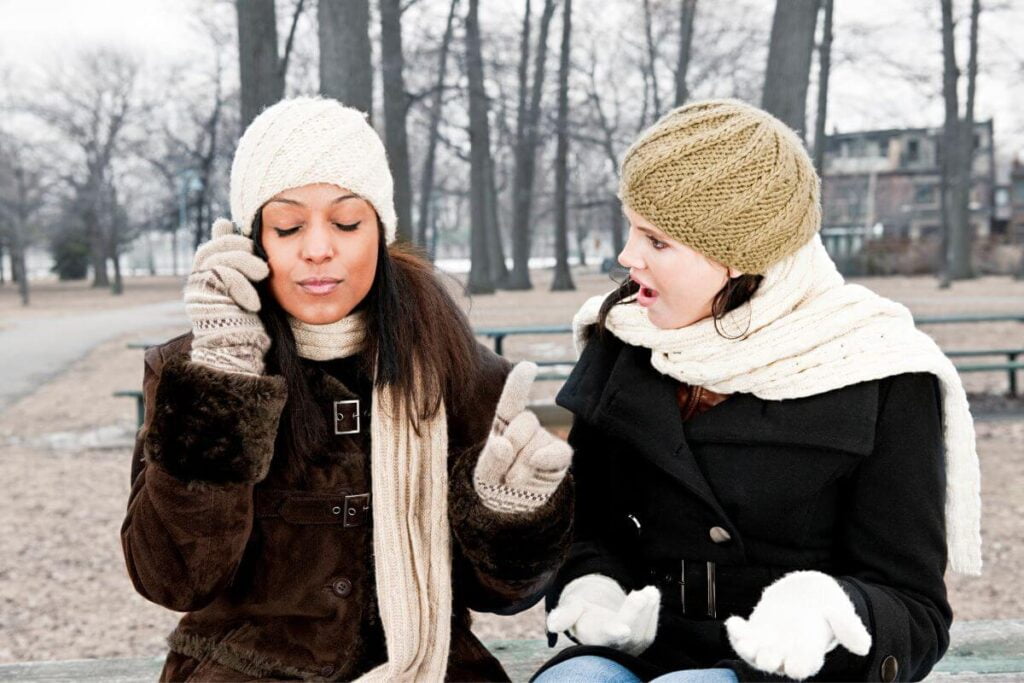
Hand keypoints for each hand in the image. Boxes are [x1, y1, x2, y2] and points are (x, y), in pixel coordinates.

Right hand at [185, 218, 271, 375]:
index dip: (222, 236)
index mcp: (208, 279)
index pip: (212, 248)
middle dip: (236, 245)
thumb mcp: (252, 292)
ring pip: (218, 259)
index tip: (233, 227)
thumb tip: (253, 248)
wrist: (239, 354)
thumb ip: (247, 271)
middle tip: (257, 256)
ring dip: (245, 261)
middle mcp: (198, 283)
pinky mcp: (203, 298)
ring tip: (263, 273)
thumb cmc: (250, 325)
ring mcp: (198, 290)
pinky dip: (243, 286)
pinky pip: (224, 276)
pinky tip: (254, 304)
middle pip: (212, 249)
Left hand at [473, 361, 571, 513]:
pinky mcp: (560, 456)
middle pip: (525, 422)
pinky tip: (537, 465)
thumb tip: (503, 444)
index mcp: (504, 425)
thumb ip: (491, 460)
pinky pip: (559, 451)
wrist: (511, 512)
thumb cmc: (493, 488)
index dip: (520, 383)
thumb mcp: (484, 476)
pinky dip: (547, 458)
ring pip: (538, 440)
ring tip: (513, 481)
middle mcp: (526, 428)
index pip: (512, 401)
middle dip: (513, 444)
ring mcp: (544, 440)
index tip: (528, 366)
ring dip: (523, 464)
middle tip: (503, 473)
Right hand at [546, 574, 660, 655]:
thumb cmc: (580, 610)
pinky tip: (652, 594)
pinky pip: (650, 632)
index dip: (614, 634)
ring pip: (642, 635)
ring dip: (649, 611)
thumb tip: (553, 623)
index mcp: (593, 638)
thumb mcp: (570, 606)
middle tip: (643, 592)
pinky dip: (653, 612)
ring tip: (650, 590)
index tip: (623, 629)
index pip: (605, 638)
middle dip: (637, 613)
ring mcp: (627, 649)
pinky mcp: (639, 644)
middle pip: (628, 636)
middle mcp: (611, 648)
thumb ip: (564, 614)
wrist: (593, 615)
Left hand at [725, 571, 871, 679]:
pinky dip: (736, 632)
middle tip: (767, 657)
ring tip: (744, 642)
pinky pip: (742, 637)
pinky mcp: (755, 631)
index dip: (799, 666)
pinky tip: (734, 623)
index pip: (805, 665)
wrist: (807, 592)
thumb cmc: (826, 604)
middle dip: (770, 661)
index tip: (795, 666)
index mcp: (810, 652)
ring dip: (747, 650)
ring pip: (755, 654)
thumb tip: (862, 645)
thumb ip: (849, 627)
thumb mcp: (840, 610)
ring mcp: (769, 643)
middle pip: (776, 663)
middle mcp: (787, 653)